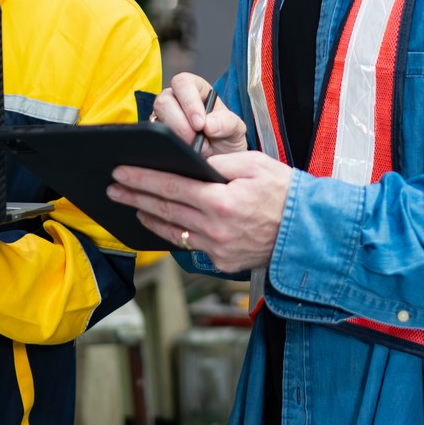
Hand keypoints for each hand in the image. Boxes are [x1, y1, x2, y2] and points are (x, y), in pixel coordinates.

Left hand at [107, 151, 290, 270]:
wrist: (310, 233)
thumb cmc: (286, 194)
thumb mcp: (256, 165)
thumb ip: (220, 163)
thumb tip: (193, 163)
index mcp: (221, 201)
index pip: (171, 186)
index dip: (142, 179)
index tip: (121, 172)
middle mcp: (215, 228)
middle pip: (165, 209)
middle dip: (135, 196)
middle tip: (113, 188)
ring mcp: (217, 249)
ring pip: (173, 230)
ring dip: (148, 216)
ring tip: (129, 204)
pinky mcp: (222, 261)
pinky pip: (190, 244)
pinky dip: (172, 232)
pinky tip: (161, 223)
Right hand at [151, 72, 248, 155]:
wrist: (220, 162)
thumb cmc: (227, 139)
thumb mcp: (236, 130)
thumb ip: (228, 123)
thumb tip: (209, 125)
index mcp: (196, 90)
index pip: (183, 83)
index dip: (189, 102)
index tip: (200, 124)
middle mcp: (176, 101)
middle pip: (163, 101)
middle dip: (180, 124)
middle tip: (195, 141)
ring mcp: (163, 119)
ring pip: (156, 121)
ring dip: (175, 138)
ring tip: (195, 149)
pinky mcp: (157, 138)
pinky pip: (153, 140)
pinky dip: (168, 149)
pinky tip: (183, 155)